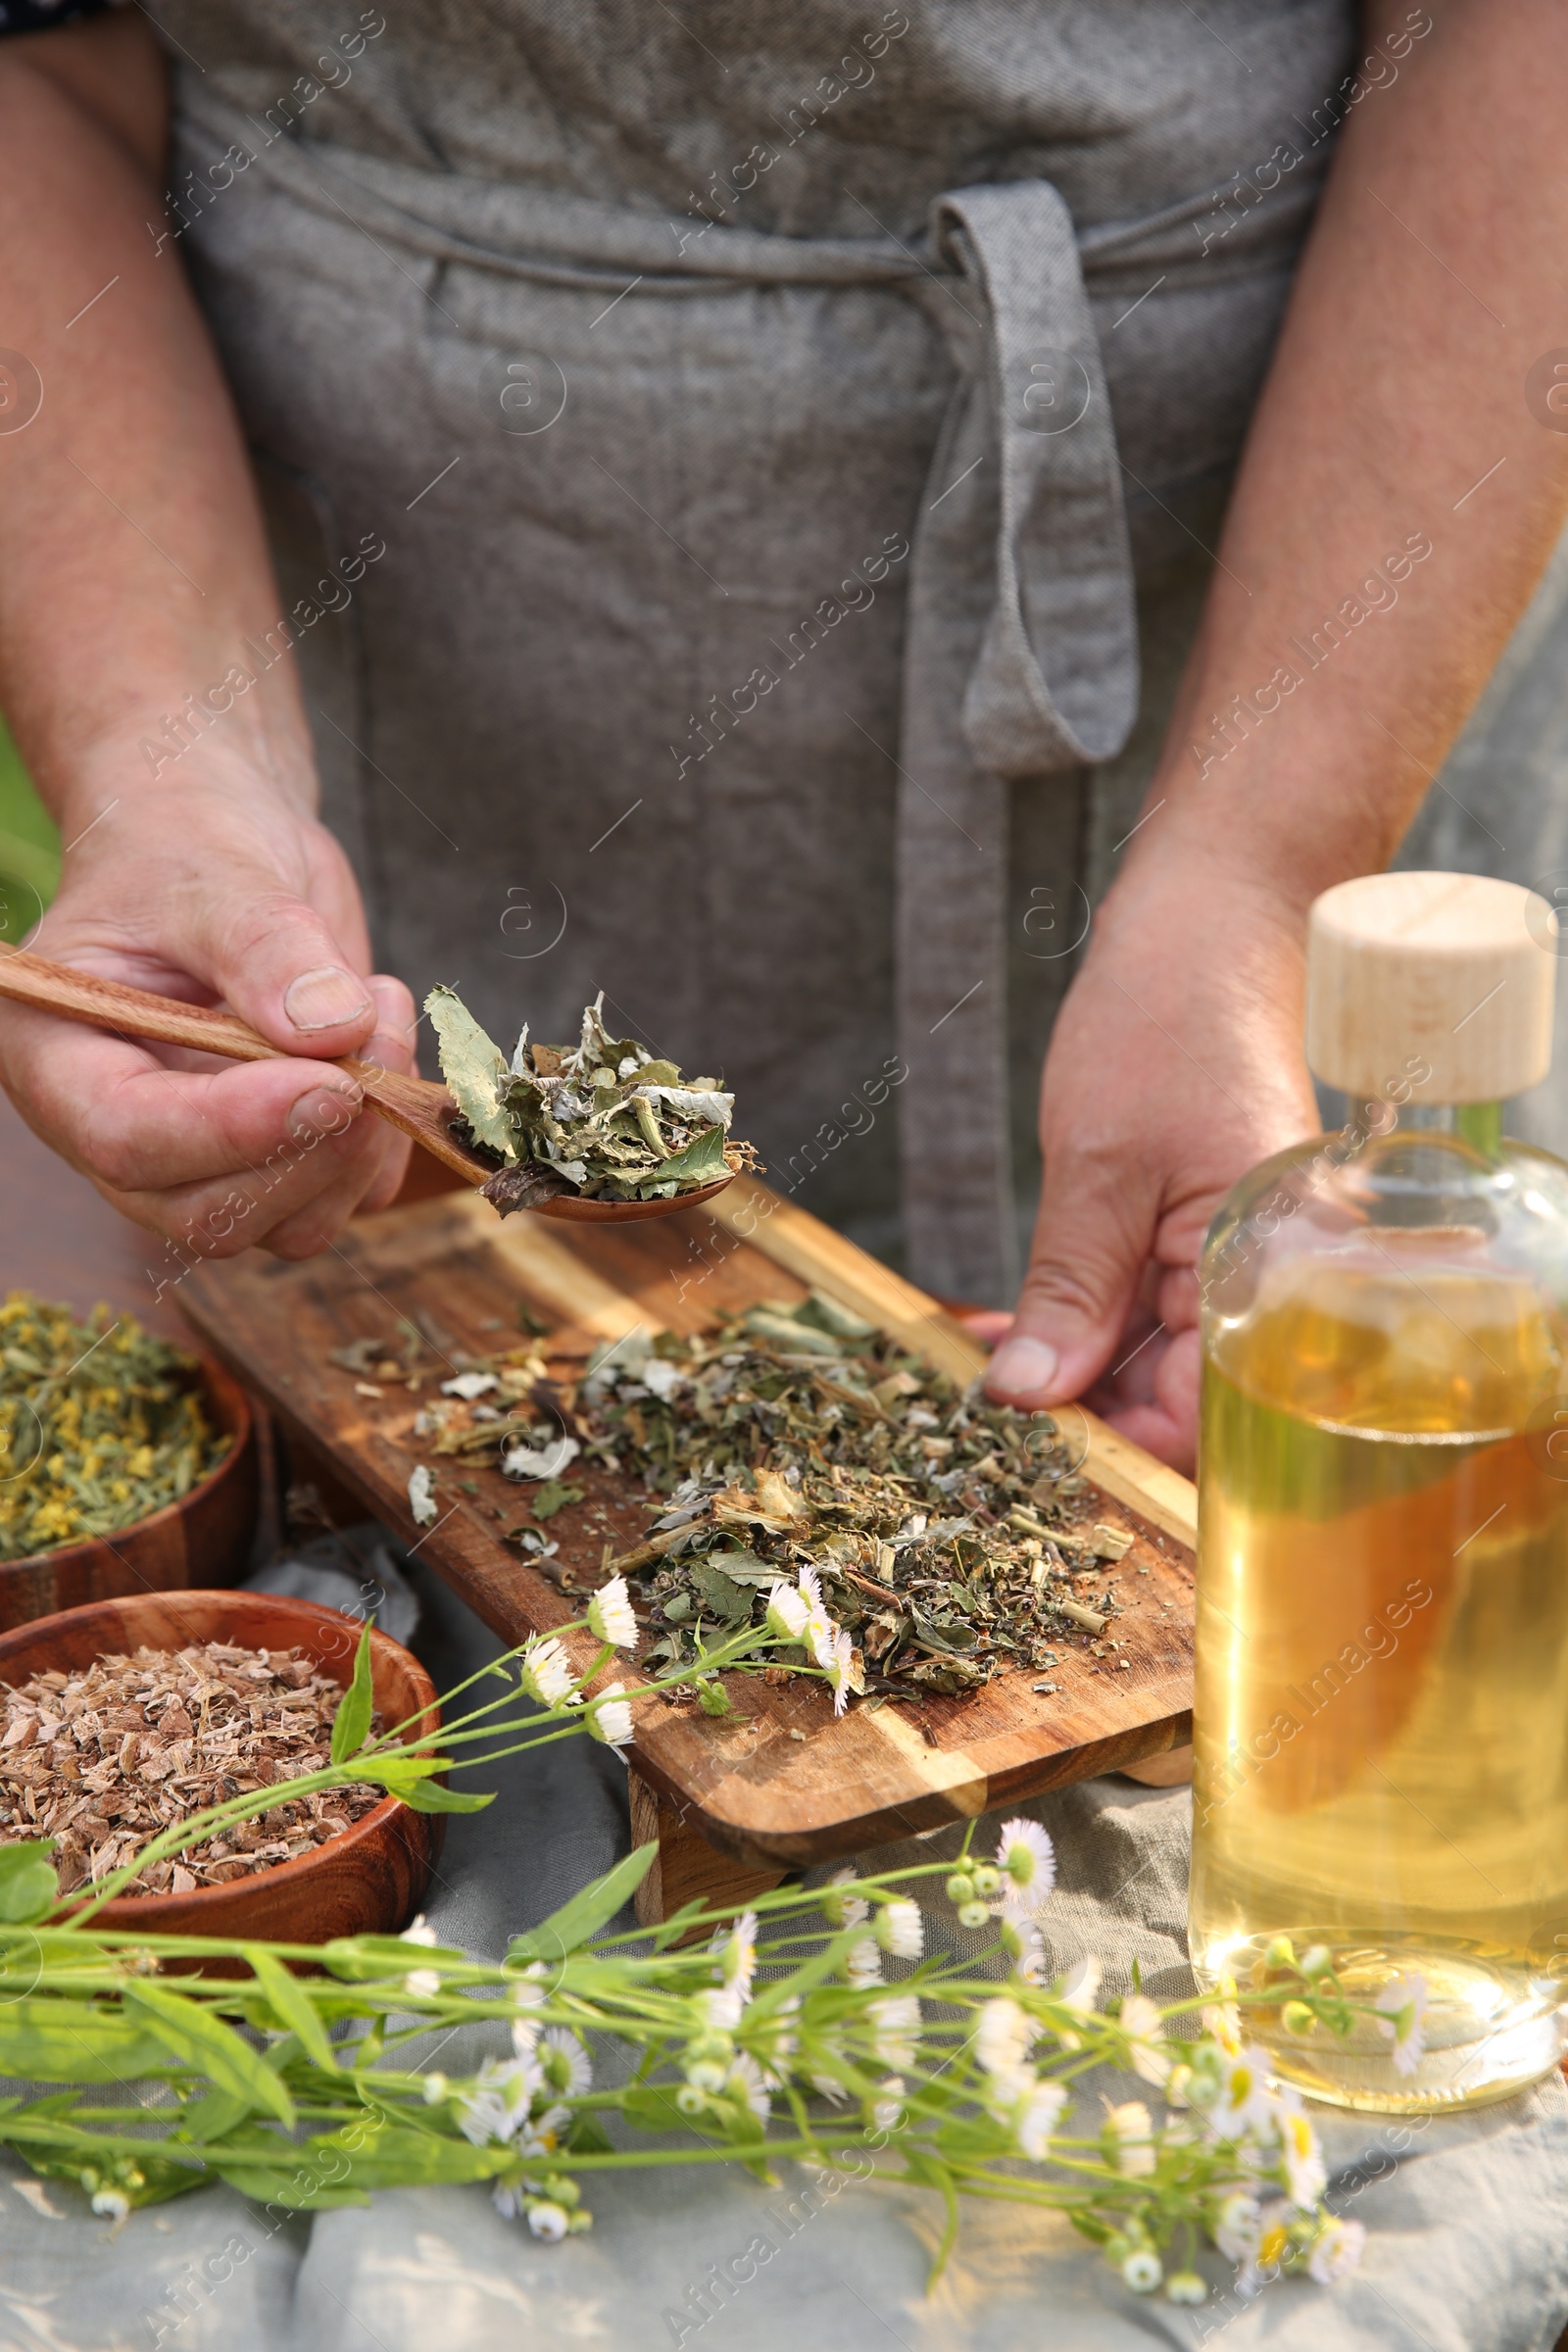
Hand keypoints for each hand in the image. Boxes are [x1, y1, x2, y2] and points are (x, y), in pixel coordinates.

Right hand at [0, 758, 413, 1267]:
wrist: (221, 842)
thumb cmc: (185, 846)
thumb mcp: (215, 875)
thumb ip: (265, 948)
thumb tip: (332, 1029)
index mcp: (60, 1059)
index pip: (126, 1139)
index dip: (233, 1128)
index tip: (330, 1081)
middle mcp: (122, 1130)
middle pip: (208, 1212)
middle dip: (312, 1145)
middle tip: (374, 1031)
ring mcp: (205, 1156)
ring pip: (287, 1224)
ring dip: (363, 1142)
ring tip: (380, 1012)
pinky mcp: (282, 1157)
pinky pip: (346, 1195)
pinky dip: (387, 1139)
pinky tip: (382, 1038)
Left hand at [982, 858, 1319, 1471]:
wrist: (1203, 933)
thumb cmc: (1166, 1024)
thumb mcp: (1096, 1169)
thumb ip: (1070, 1292)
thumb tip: (1029, 1399)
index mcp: (1270, 1274)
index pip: (1208, 1417)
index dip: (1119, 1446)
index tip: (1026, 1451)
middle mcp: (1263, 1286)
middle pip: (1174, 1404)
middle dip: (1075, 1415)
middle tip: (972, 1414)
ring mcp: (1225, 1269)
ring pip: (1144, 1367)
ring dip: (1061, 1374)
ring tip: (973, 1363)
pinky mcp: (1190, 1249)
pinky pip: (1134, 1318)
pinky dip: (1070, 1326)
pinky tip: (1001, 1332)